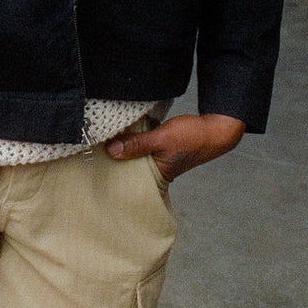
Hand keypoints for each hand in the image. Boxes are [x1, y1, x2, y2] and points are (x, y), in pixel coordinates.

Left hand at [106, 113, 245, 183]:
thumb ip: (138, 144)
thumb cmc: (193, 137)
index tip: (92, 164)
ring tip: (101, 139)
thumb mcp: (162, 139)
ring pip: (134, 153)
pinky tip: (120, 131)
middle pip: (129, 165)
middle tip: (91, 150)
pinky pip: (141, 143)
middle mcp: (157, 170)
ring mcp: (158, 157)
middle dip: (115, 158)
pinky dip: (133, 138)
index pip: (129, 178)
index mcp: (158, 176)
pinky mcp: (159, 146)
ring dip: (124, 145)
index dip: (112, 172)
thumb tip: (112, 150)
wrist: (216, 128)